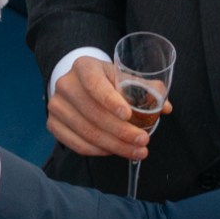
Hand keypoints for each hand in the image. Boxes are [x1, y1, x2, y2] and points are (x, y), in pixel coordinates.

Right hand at [46, 51, 164, 161]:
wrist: (79, 85)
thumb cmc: (107, 82)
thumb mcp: (124, 77)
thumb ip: (146, 89)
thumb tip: (166, 107)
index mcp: (84, 67)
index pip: (95, 84)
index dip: (111, 101)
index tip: (129, 115)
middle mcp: (66, 84)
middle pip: (93, 113)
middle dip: (122, 131)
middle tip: (143, 140)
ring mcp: (56, 105)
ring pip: (87, 132)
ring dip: (114, 146)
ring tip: (137, 151)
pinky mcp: (53, 124)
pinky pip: (77, 144)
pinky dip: (99, 151)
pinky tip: (115, 152)